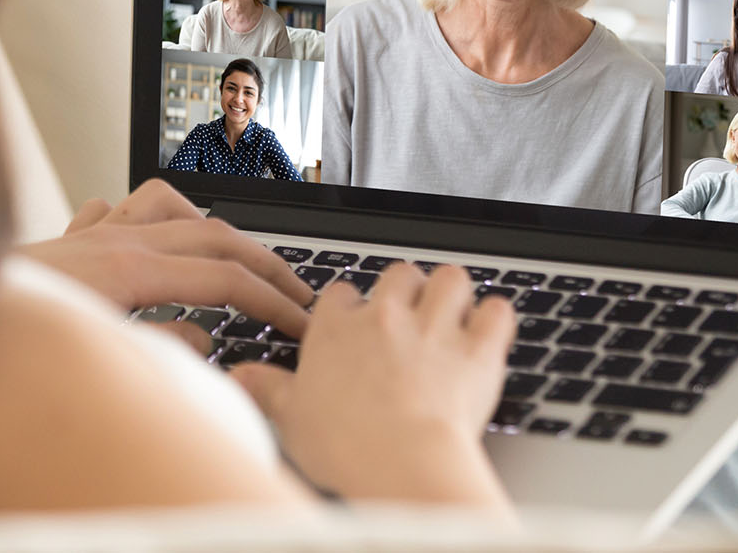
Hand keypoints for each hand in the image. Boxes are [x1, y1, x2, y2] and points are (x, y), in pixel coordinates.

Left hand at [17, 179, 313, 338]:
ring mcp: (90, 234)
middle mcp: (114, 239)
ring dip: (212, 229)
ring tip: (236, 260)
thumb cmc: (8, 336)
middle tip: (299, 294)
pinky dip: (146, 218)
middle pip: (215, 238)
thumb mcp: (99, 352)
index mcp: (130, 267)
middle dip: (265, 265)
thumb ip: (162, 344)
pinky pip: (117, 209)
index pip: (225, 280)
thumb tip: (205, 335)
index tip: (302, 325)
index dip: (272, 303)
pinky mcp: (65, 242)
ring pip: (172, 206)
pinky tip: (148, 237)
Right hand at [231, 264, 514, 506]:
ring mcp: (435, 327)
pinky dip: (496, 318)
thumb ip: (266, 389)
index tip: (354, 322)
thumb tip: (240, 375)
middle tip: (409, 316)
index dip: (350, 305)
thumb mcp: (291, 420)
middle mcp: (386, 317)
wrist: (403, 463)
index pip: (341, 292)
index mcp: (337, 330)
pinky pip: (497, 311)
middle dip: (407, 289)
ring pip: (450, 278)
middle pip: (400, 273)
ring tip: (451, 313)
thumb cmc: (347, 446)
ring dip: (453, 293)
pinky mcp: (478, 348)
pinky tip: (489, 331)